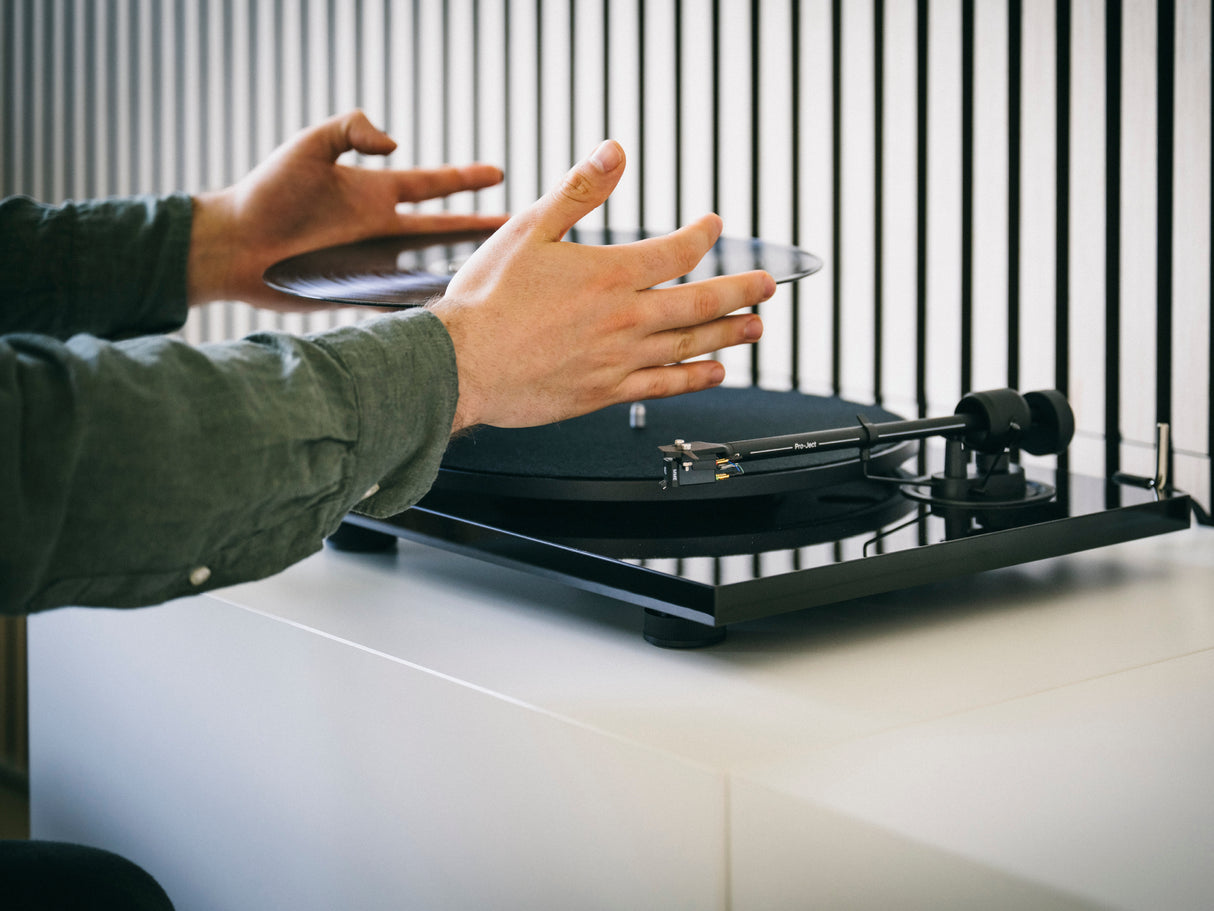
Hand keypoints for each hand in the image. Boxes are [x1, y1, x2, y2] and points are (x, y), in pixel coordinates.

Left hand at [187, 110, 508, 307]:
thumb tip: (396, 145)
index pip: (430, 185)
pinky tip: (455, 314)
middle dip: (480, 228)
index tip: (498, 174)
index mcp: (373, 192)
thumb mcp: (310, 145)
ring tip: (496, 278)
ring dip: (460, 270)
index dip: (464, 179)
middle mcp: (379, 228)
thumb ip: (351, 130)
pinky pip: (402, 300)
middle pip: (442, 229)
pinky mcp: (357, 292)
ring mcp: (372, 262)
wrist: (232, 242)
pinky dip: (427, 306)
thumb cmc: (267, 191)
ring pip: (428, 267)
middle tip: (519, 228)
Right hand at [429, 140, 773, 430]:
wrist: (461, 364)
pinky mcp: (605, 392)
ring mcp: (619, 359)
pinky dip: (694, 379)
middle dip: (740, 290)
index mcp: (611, 273)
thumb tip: (614, 153)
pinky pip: (663, 386)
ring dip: (729, 334)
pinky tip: (714, 373)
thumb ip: (578, 191)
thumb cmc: (488, 300)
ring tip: (755, 327)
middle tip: (766, 286)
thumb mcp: (528, 230)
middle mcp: (625, 318)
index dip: (704, 235)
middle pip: (700, 302)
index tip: (715, 227)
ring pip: (690, 346)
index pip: (678, 252)